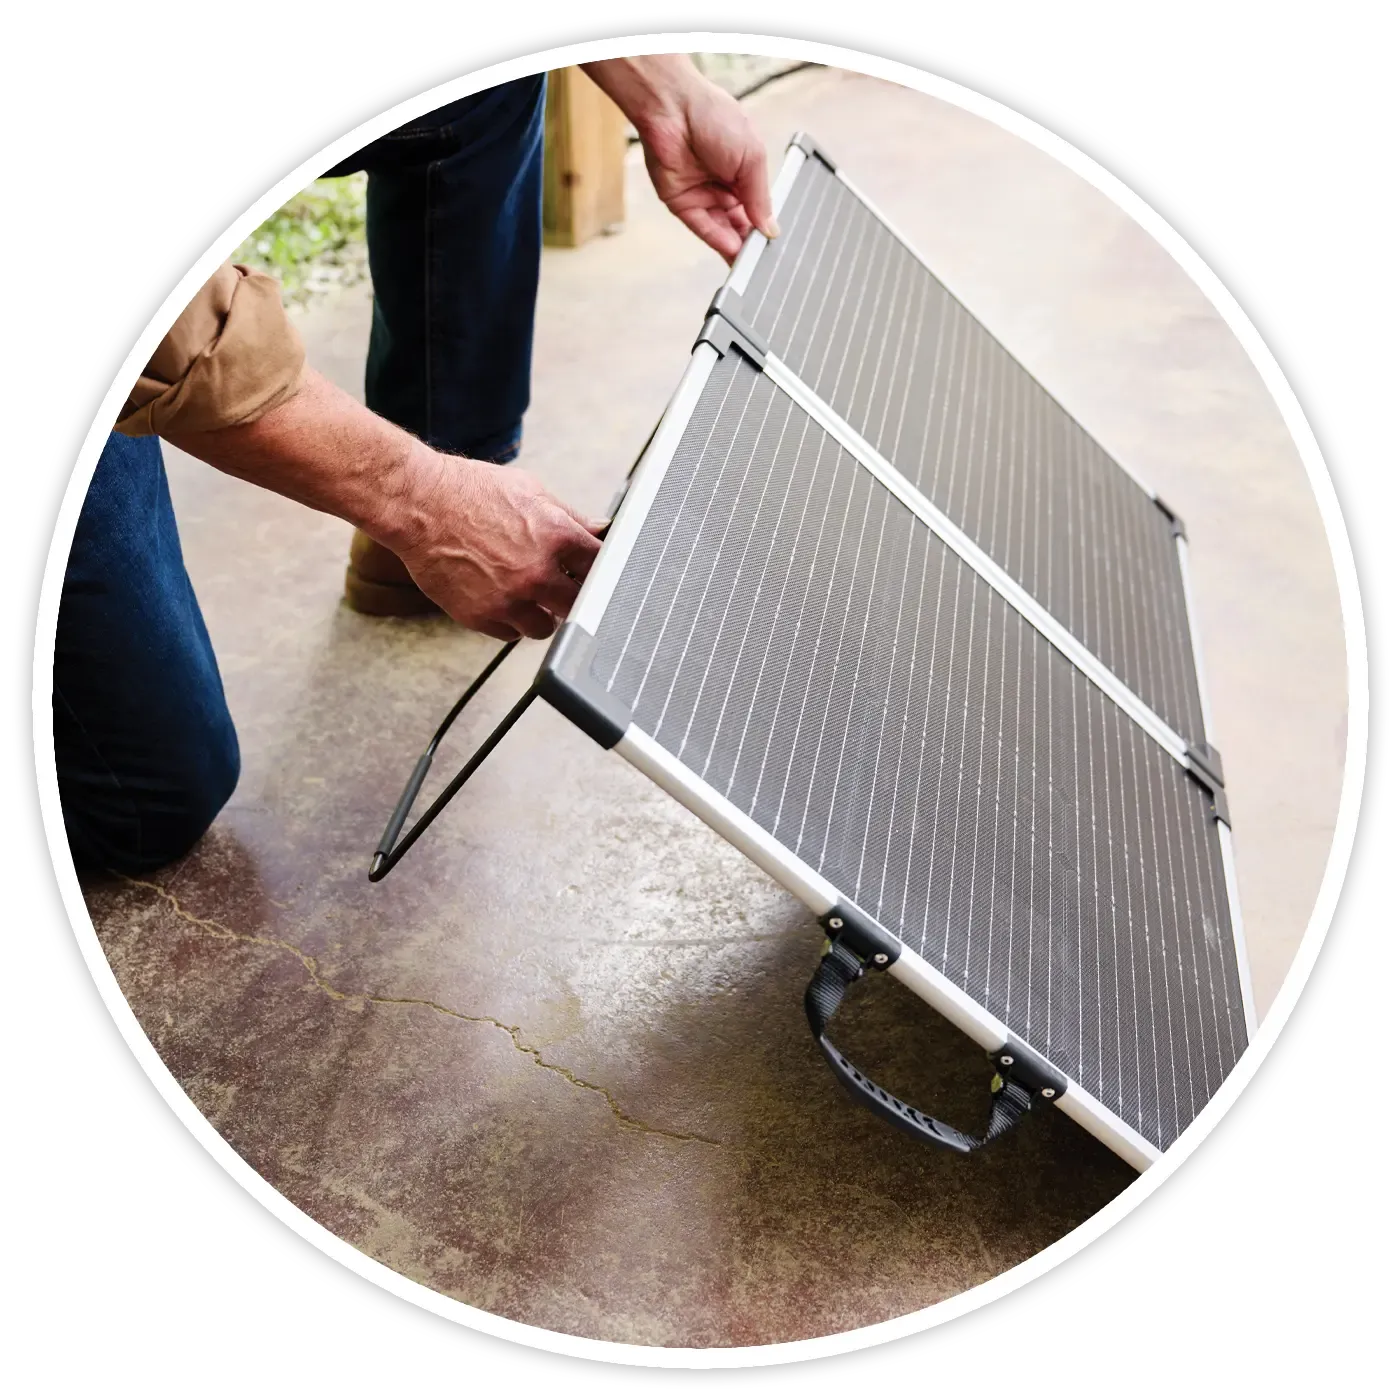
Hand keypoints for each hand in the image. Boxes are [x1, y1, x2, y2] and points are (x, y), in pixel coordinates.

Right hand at [391, 453, 607, 641]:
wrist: (419, 504)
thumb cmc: (472, 491)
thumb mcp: (530, 492)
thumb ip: (569, 517)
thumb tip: (601, 529)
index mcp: (557, 537)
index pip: (602, 568)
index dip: (598, 572)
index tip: (592, 574)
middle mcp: (537, 573)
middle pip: (579, 606)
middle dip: (572, 598)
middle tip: (561, 588)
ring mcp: (509, 599)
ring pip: (545, 628)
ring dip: (541, 615)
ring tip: (525, 594)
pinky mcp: (482, 616)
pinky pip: (510, 634)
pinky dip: (509, 621)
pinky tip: (500, 598)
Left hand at [582, 56, 778, 261]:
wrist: (674, 107)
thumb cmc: (715, 117)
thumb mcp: (752, 157)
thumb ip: (760, 197)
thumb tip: (771, 229)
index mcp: (744, 172)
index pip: (757, 209)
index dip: (765, 227)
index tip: (776, 245)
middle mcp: (723, 186)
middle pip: (740, 224)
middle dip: (752, 243)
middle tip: (766, 261)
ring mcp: (702, 195)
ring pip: (722, 230)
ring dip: (737, 247)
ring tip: (752, 262)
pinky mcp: (681, 203)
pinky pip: (703, 227)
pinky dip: (718, 240)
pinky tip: (733, 251)